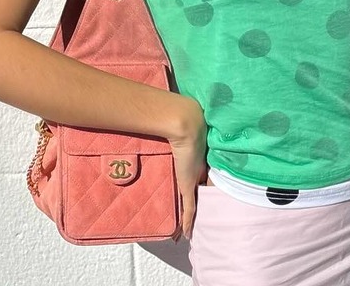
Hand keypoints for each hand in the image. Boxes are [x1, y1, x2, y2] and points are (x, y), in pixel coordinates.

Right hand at [165, 96, 208, 241]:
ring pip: (197, 202)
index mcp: (196, 157)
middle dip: (203, 200)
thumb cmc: (179, 121)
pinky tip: (187, 235)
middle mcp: (198, 169)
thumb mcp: (171, 126)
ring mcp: (194, 179)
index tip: (200, 187)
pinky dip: (188, 222)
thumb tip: (147, 113)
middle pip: (202, 189)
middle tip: (202, 211)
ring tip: (193, 227)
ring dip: (194, 215)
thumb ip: (161, 123)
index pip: (201, 174)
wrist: (186, 123)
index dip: (201, 182)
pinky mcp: (189, 187)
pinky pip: (190, 210)